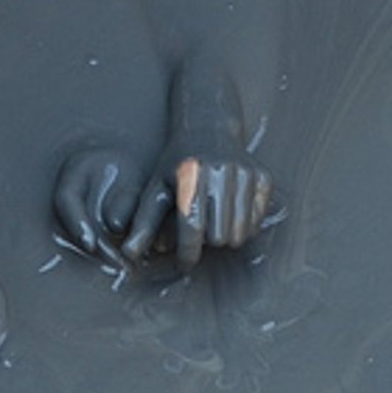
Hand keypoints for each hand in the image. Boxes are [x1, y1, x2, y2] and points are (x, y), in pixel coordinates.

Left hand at [54, 144, 276, 270]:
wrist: (207, 128)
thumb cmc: (177, 164)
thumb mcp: (156, 188)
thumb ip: (144, 222)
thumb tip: (129, 253)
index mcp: (190, 174)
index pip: (191, 228)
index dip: (187, 253)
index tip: (184, 264)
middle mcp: (220, 171)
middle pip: (217, 237)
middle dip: (206, 241)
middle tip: (199, 229)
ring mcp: (245, 173)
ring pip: (239, 234)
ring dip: (225, 237)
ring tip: (213, 223)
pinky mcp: (263, 177)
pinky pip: (256, 223)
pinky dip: (243, 226)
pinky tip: (230, 213)